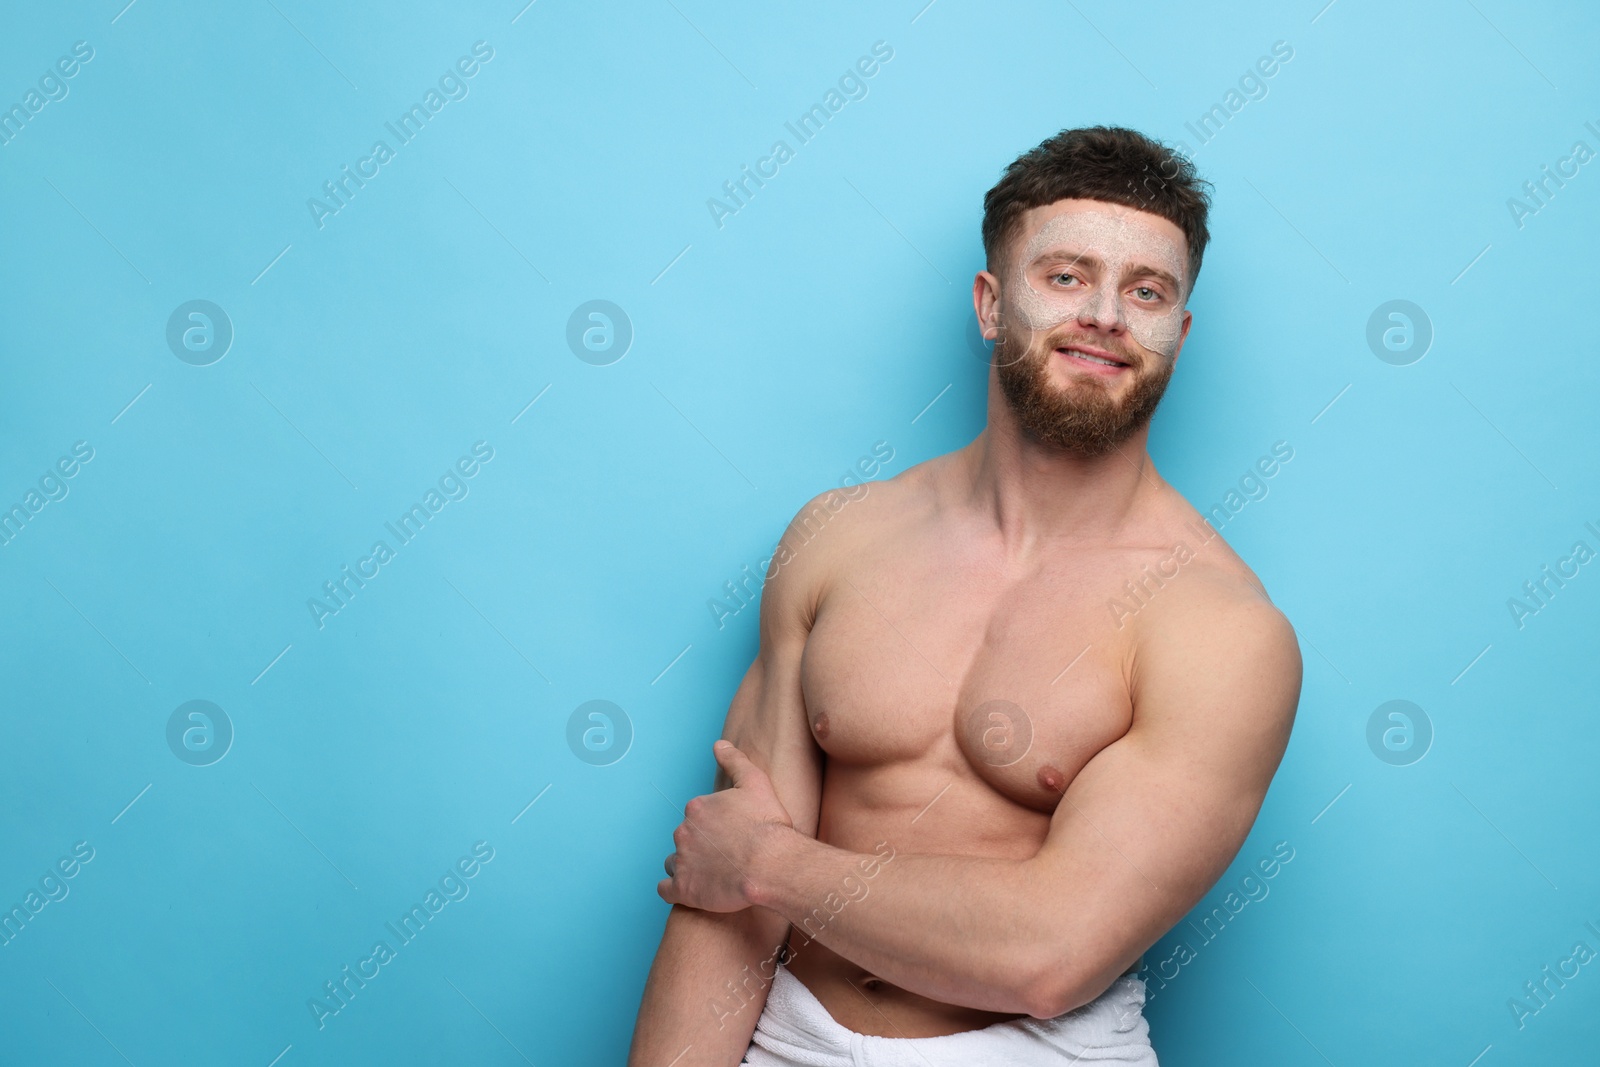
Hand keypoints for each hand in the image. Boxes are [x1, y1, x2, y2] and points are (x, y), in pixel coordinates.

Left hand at [657, 741, 793, 911]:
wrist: (771, 865)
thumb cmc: (767, 825)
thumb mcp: (755, 782)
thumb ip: (734, 761)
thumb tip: (719, 744)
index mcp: (697, 808)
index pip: (696, 817)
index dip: (713, 826)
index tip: (729, 835)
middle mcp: (683, 832)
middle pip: (685, 838)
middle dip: (699, 846)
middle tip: (723, 856)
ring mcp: (681, 861)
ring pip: (673, 863)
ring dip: (686, 867)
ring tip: (709, 875)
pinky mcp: (683, 889)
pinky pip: (665, 889)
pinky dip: (674, 890)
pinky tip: (691, 890)